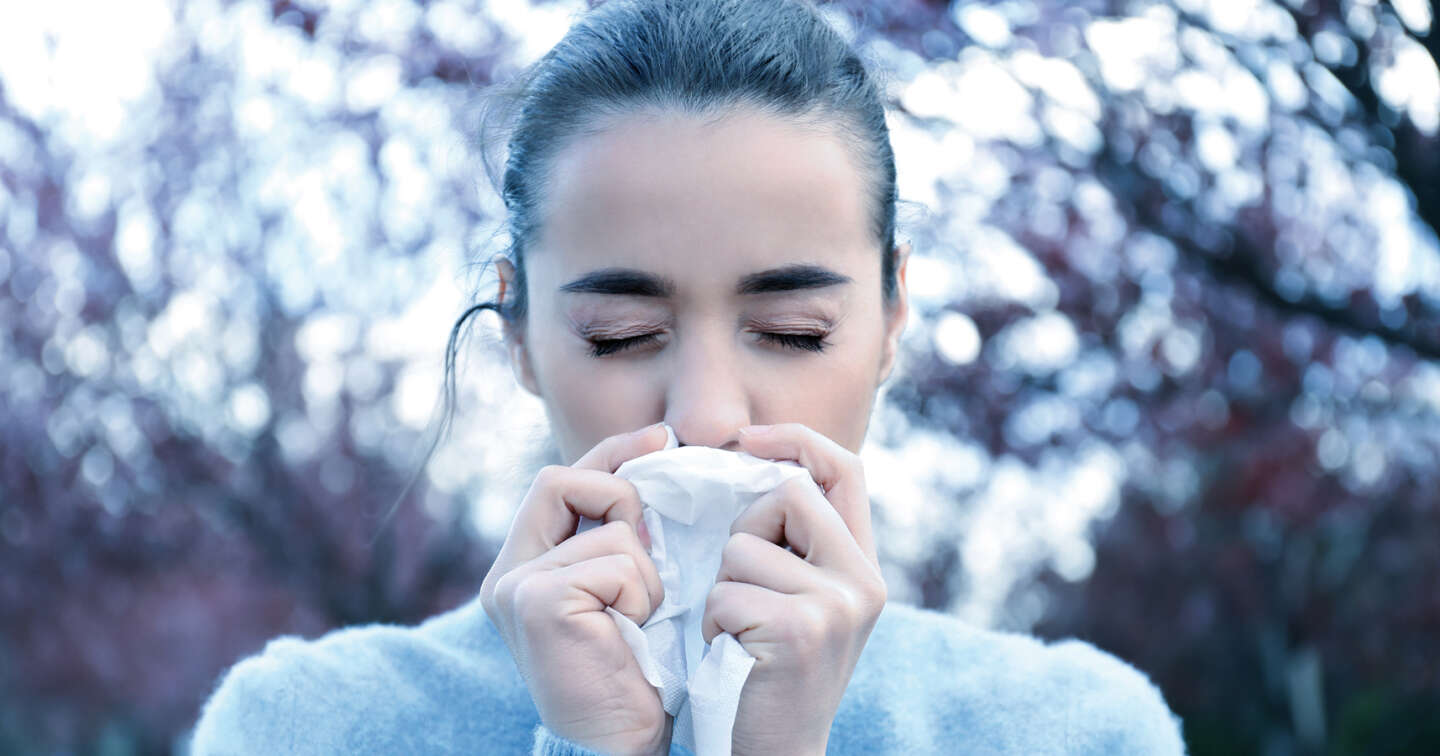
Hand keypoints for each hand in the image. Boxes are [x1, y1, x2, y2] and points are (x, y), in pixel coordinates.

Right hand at [480, 423, 672, 755]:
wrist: (619, 745)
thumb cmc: (636, 673)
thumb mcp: (626, 589)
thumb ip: (619, 538)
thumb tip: (654, 461)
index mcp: (524, 567)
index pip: (561, 480)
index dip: (611, 452)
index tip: (661, 439)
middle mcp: (508, 574)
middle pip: (562, 479)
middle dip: (622, 497)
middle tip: (650, 545)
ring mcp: (516, 587)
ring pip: (609, 530)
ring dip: (645, 572)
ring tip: (639, 619)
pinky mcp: (538, 601)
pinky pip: (616, 561)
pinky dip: (641, 592)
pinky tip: (632, 630)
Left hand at [701, 423, 886, 754]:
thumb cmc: (766, 674)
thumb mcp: (799, 602)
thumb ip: (797, 545)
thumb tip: (758, 466)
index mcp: (862, 566)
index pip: (845, 468)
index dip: (795, 439)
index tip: (747, 440)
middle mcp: (862, 580)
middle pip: (788, 492)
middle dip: (745, 531)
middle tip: (742, 588)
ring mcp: (837, 604)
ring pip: (745, 545)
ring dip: (722, 588)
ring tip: (739, 633)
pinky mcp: (801, 628)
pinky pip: (728, 590)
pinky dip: (715, 621)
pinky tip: (733, 653)